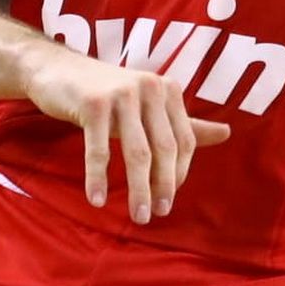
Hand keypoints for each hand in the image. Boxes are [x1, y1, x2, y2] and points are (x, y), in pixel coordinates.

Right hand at [21, 44, 230, 223]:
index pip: (183, 141)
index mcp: (167, 89)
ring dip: (138, 190)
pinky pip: (100, 150)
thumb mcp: (147, 106)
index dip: (178, 174)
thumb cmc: (106, 93)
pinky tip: (97, 200)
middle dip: (163, 187)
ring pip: (137, 153)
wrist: (57, 70)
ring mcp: (122, 93)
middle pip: (164, 149)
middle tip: (157, 215)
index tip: (167, 199)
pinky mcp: (94, 103)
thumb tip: (227, 133)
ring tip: (138, 216)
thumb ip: (185, 123)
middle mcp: (150, 87)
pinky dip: (98, 178)